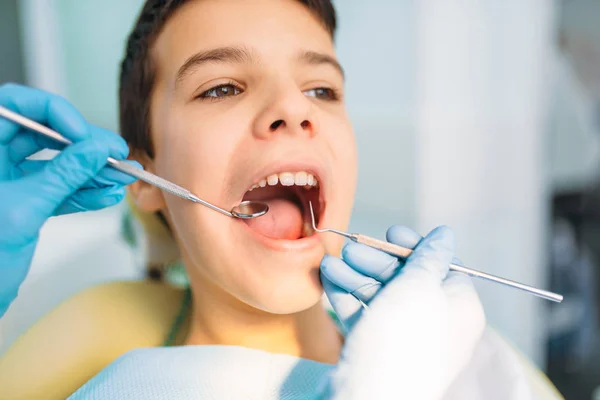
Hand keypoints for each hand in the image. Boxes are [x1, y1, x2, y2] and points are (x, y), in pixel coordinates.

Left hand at [0, 83, 137, 316]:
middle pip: (45, 134)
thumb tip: (97, 149)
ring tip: (121, 177)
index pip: (18, 105)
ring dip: (91, 172)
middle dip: (84, 145)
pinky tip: (106, 195)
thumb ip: (64, 175)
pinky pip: (59, 190)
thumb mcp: (24, 207)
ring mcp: (10, 181)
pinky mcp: (25, 203)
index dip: (54, 113)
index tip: (83, 134)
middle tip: (115, 154)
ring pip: (57, 164)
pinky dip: (83, 194)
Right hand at [320, 226, 485, 398]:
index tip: (390, 232)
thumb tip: (445, 234)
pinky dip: (346, 297)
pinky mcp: (378, 350)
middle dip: (375, 260)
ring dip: (354, 276)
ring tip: (329, 264)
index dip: (414, 247)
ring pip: (380, 296)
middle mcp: (436, 323)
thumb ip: (430, 256)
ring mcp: (405, 339)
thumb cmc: (403, 341)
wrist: (371, 397)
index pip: (442, 266)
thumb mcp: (420, 286)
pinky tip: (327, 280)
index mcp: (459, 308)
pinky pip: (364, 316)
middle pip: (406, 279)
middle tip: (351, 248)